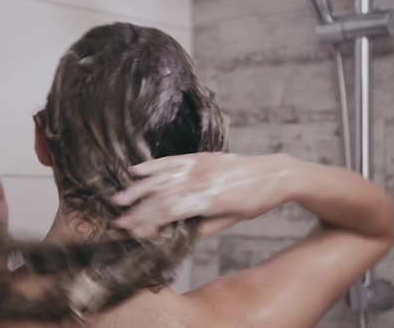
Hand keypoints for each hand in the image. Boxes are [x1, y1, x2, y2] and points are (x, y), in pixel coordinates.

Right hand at [111, 153, 298, 236]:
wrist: (275, 173)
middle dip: (138, 210)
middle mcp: (202, 181)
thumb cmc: (255, 201)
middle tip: (118, 221)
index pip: (171, 212)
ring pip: (162, 178)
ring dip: (139, 189)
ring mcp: (200, 166)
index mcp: (210, 200)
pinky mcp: (201, 157)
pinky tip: (137, 170)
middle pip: (161, 196)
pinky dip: (154, 166)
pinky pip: (173, 160)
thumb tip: (176, 236)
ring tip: (119, 199)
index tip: (133, 231)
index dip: (149, 222)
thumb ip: (202, 228)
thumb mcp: (231, 220)